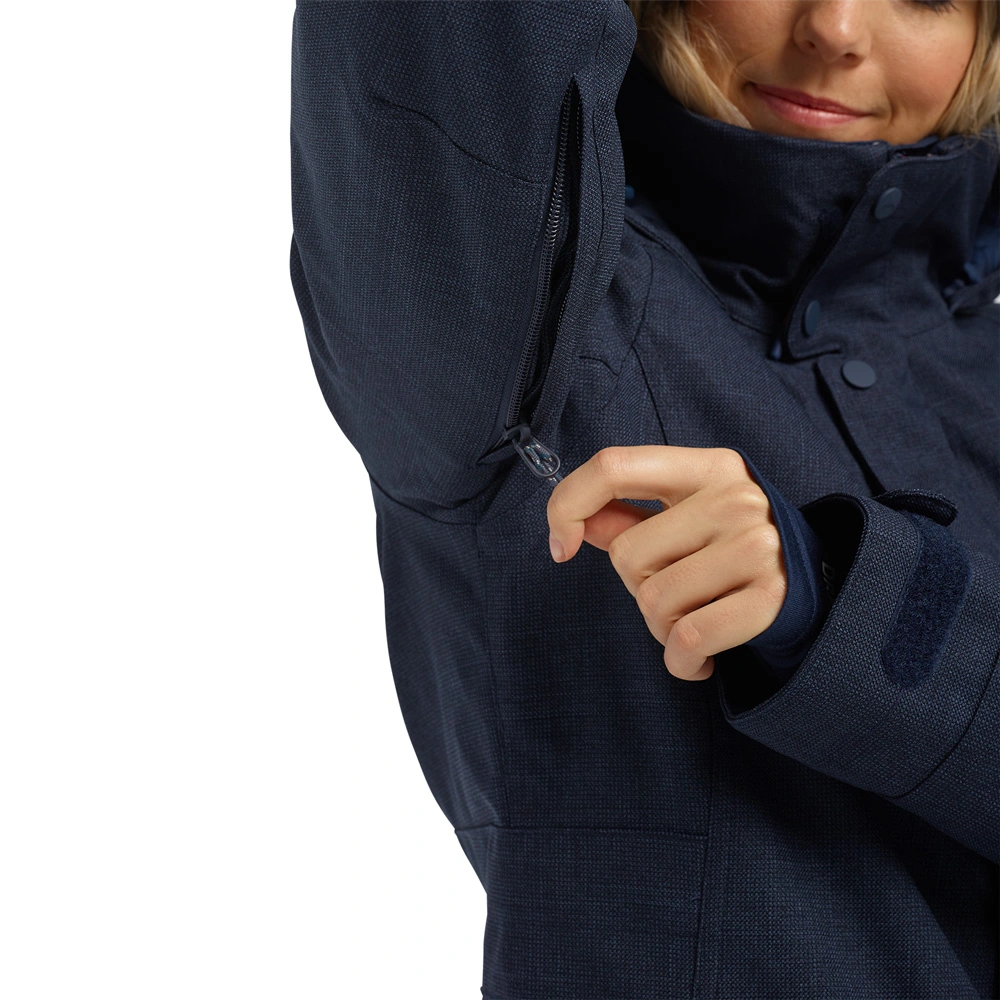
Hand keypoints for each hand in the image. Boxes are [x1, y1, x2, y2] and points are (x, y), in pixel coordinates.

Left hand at [546, 446, 787, 681]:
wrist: (820, 589)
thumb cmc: (735, 549)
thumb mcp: (688, 516)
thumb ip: (628, 516)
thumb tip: (574, 523)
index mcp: (708, 467)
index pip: (613, 466)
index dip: (568, 505)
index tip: (562, 547)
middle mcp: (736, 498)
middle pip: (629, 556)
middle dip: (638, 588)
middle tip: (678, 592)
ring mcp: (758, 547)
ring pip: (654, 602)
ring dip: (661, 629)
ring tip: (693, 621)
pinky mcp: (771, 599)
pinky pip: (687, 639)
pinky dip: (681, 662)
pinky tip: (699, 660)